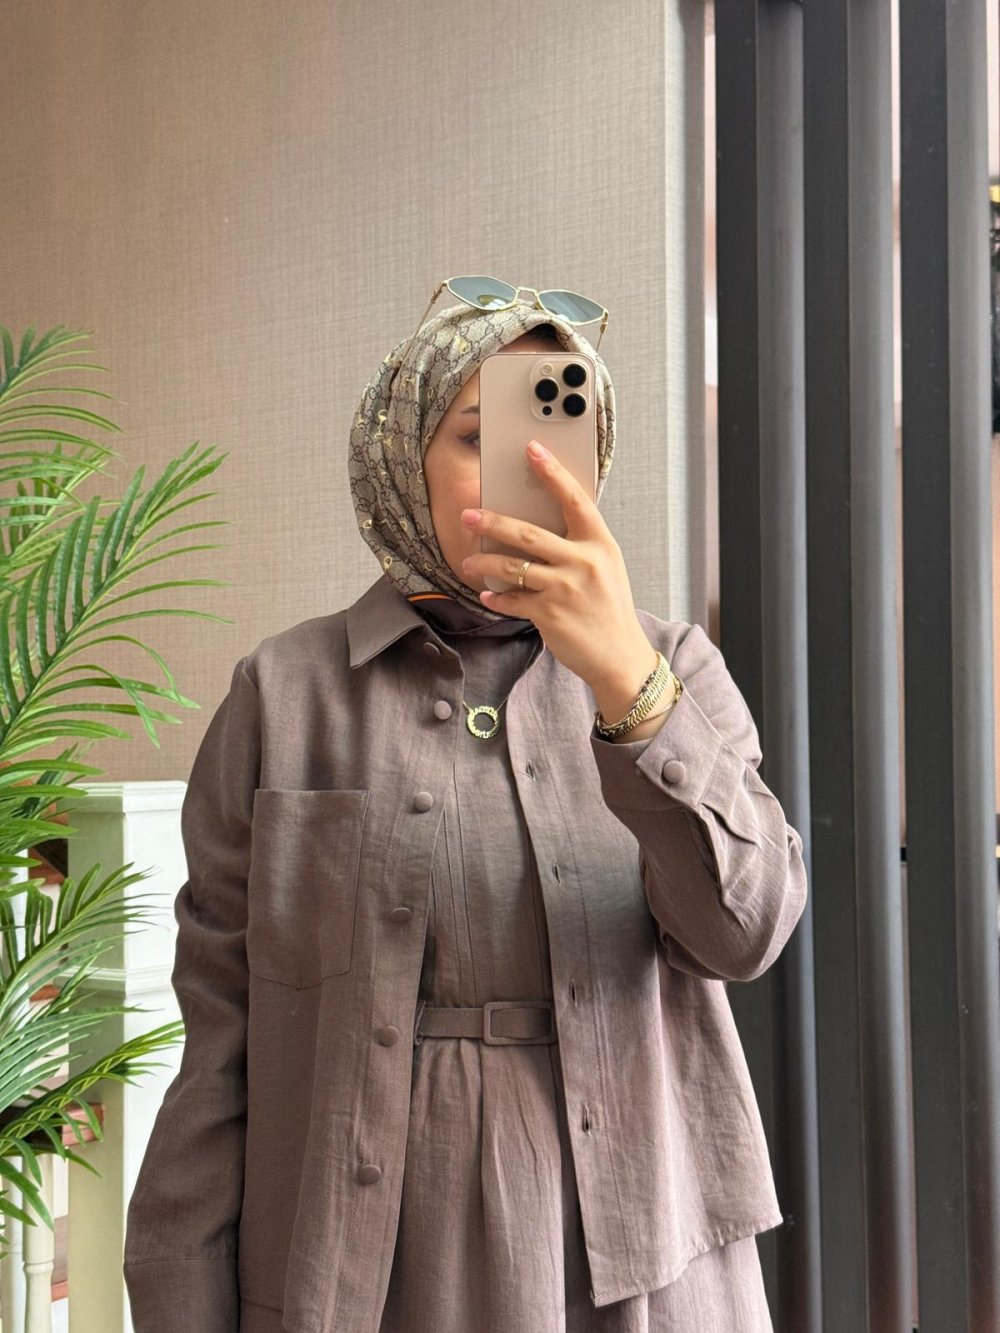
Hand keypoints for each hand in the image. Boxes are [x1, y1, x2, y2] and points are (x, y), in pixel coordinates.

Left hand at [460, 440, 656, 693]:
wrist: (620, 655)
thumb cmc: (609, 607)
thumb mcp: (605, 567)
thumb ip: (579, 545)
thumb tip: (535, 523)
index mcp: (600, 544)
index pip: (574, 499)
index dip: (552, 472)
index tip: (531, 449)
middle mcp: (584, 562)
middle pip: (528, 534)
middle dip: (493, 521)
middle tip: (468, 514)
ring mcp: (566, 589)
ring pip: (512, 567)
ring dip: (484, 563)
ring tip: (467, 562)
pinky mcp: (550, 615)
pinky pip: (513, 600)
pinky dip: (497, 598)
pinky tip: (488, 596)